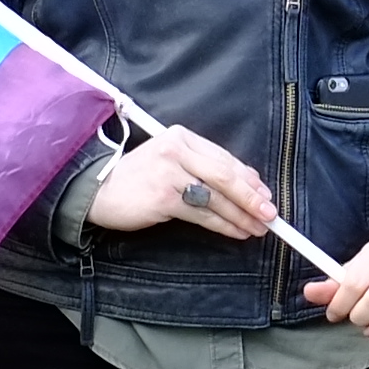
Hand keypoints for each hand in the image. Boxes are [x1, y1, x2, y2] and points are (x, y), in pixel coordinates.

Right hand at [86, 127, 274, 240]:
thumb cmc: (138, 179)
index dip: (250, 179)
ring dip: (242, 215)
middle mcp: (177, 149)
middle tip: (271, 214)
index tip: (266, 195)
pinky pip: (203, 213)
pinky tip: (236, 232)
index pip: (225, 158)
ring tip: (258, 228)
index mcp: (181, 136)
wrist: (97, 191)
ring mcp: (169, 172)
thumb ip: (204, 167)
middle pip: (226, 175)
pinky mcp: (164, 196)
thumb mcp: (171, 162)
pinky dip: (224, 225)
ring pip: (217, 197)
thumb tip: (249, 182)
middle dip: (253, 197)